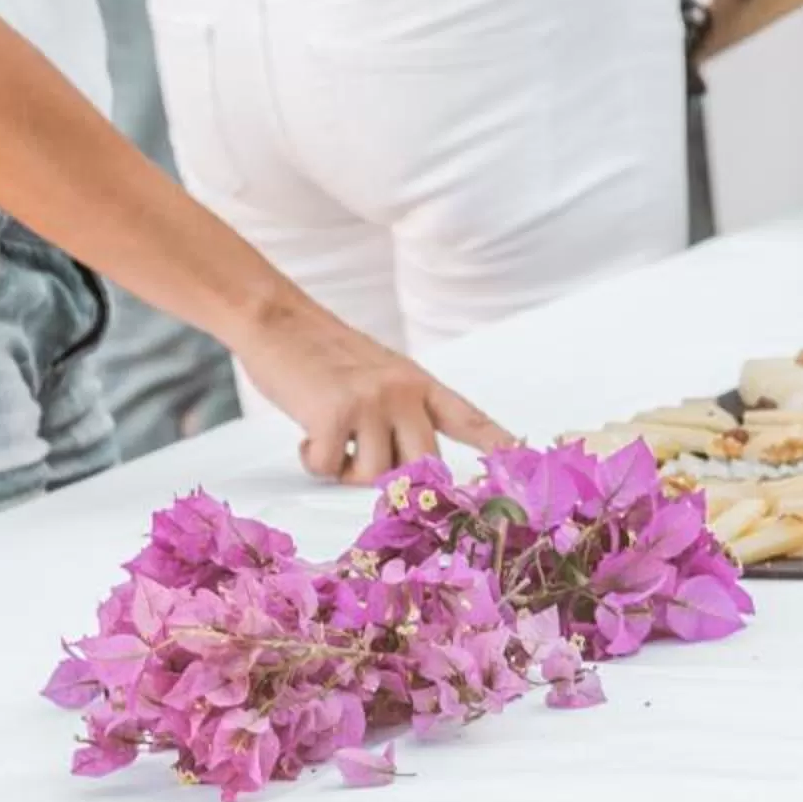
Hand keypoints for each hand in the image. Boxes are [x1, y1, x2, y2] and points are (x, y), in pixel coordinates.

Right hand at [236, 306, 512, 483]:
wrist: (279, 319)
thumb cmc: (324, 355)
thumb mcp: (379, 375)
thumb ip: (400, 415)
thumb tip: (408, 474)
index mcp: (418, 384)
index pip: (467, 417)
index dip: (496, 442)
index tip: (524, 458)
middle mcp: (403, 392)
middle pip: (425, 466)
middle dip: (396, 482)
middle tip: (360, 465)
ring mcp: (372, 401)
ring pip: (374, 476)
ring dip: (345, 471)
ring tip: (330, 439)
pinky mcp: (334, 412)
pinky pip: (330, 468)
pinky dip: (314, 461)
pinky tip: (307, 435)